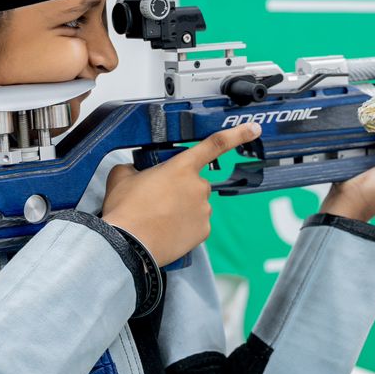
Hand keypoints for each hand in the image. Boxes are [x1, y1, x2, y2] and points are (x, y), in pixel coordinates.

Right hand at [101, 123, 261, 265]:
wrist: (127, 245)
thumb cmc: (126, 211)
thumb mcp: (121, 177)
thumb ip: (133, 168)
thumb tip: (133, 172)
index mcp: (181, 167)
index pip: (215, 144)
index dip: (237, 134)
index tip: (253, 128)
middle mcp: (198, 186)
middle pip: (194, 182)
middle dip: (180, 188)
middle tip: (157, 200)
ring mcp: (204, 210)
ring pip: (196, 204)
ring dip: (182, 208)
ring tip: (158, 218)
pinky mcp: (203, 231)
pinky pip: (197, 224)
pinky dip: (185, 226)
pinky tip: (167, 230)